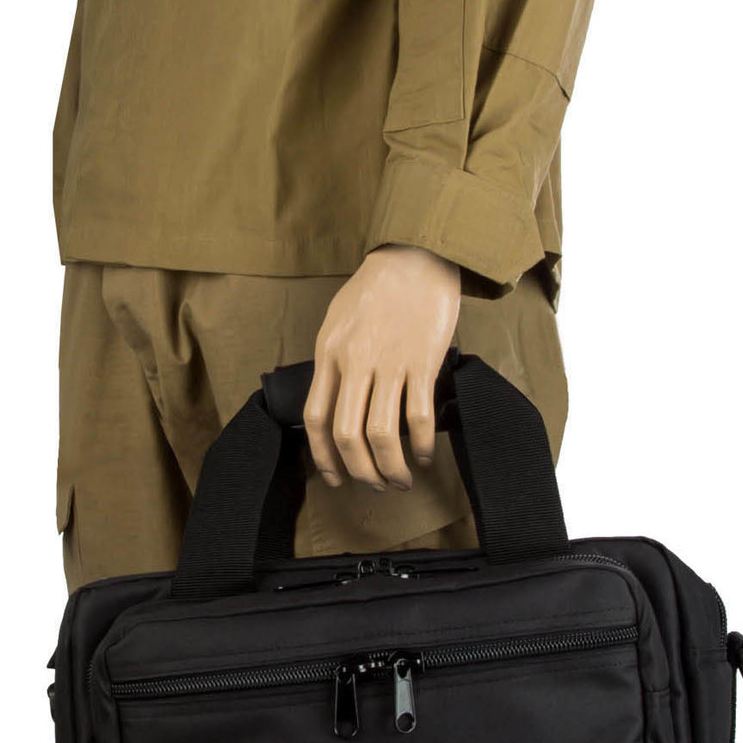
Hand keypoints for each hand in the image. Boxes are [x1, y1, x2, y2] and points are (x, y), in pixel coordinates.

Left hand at [304, 246, 461, 490]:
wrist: (415, 256)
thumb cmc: (378, 287)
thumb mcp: (338, 320)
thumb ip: (334, 360)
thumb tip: (335, 400)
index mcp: (329, 353)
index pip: (317, 418)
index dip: (324, 456)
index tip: (335, 478)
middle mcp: (355, 362)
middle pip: (348, 435)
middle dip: (360, 472)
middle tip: (374, 486)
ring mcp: (390, 363)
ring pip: (382, 434)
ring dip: (391, 468)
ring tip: (401, 479)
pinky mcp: (423, 362)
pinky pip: (418, 417)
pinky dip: (421, 445)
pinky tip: (425, 455)